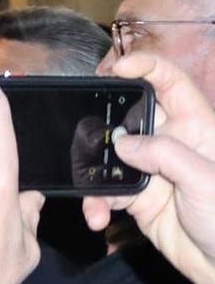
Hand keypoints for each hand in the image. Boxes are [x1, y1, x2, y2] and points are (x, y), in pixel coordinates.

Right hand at [83, 52, 214, 283]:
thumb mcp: (205, 180)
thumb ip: (163, 155)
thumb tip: (122, 143)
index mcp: (196, 128)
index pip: (169, 81)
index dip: (143, 67)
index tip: (113, 71)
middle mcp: (171, 144)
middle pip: (129, 114)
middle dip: (102, 116)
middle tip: (79, 123)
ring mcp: (153, 172)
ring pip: (111, 155)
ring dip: (92, 169)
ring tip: (89, 188)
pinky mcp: (139, 200)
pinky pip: (107, 192)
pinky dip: (96, 202)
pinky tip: (98, 216)